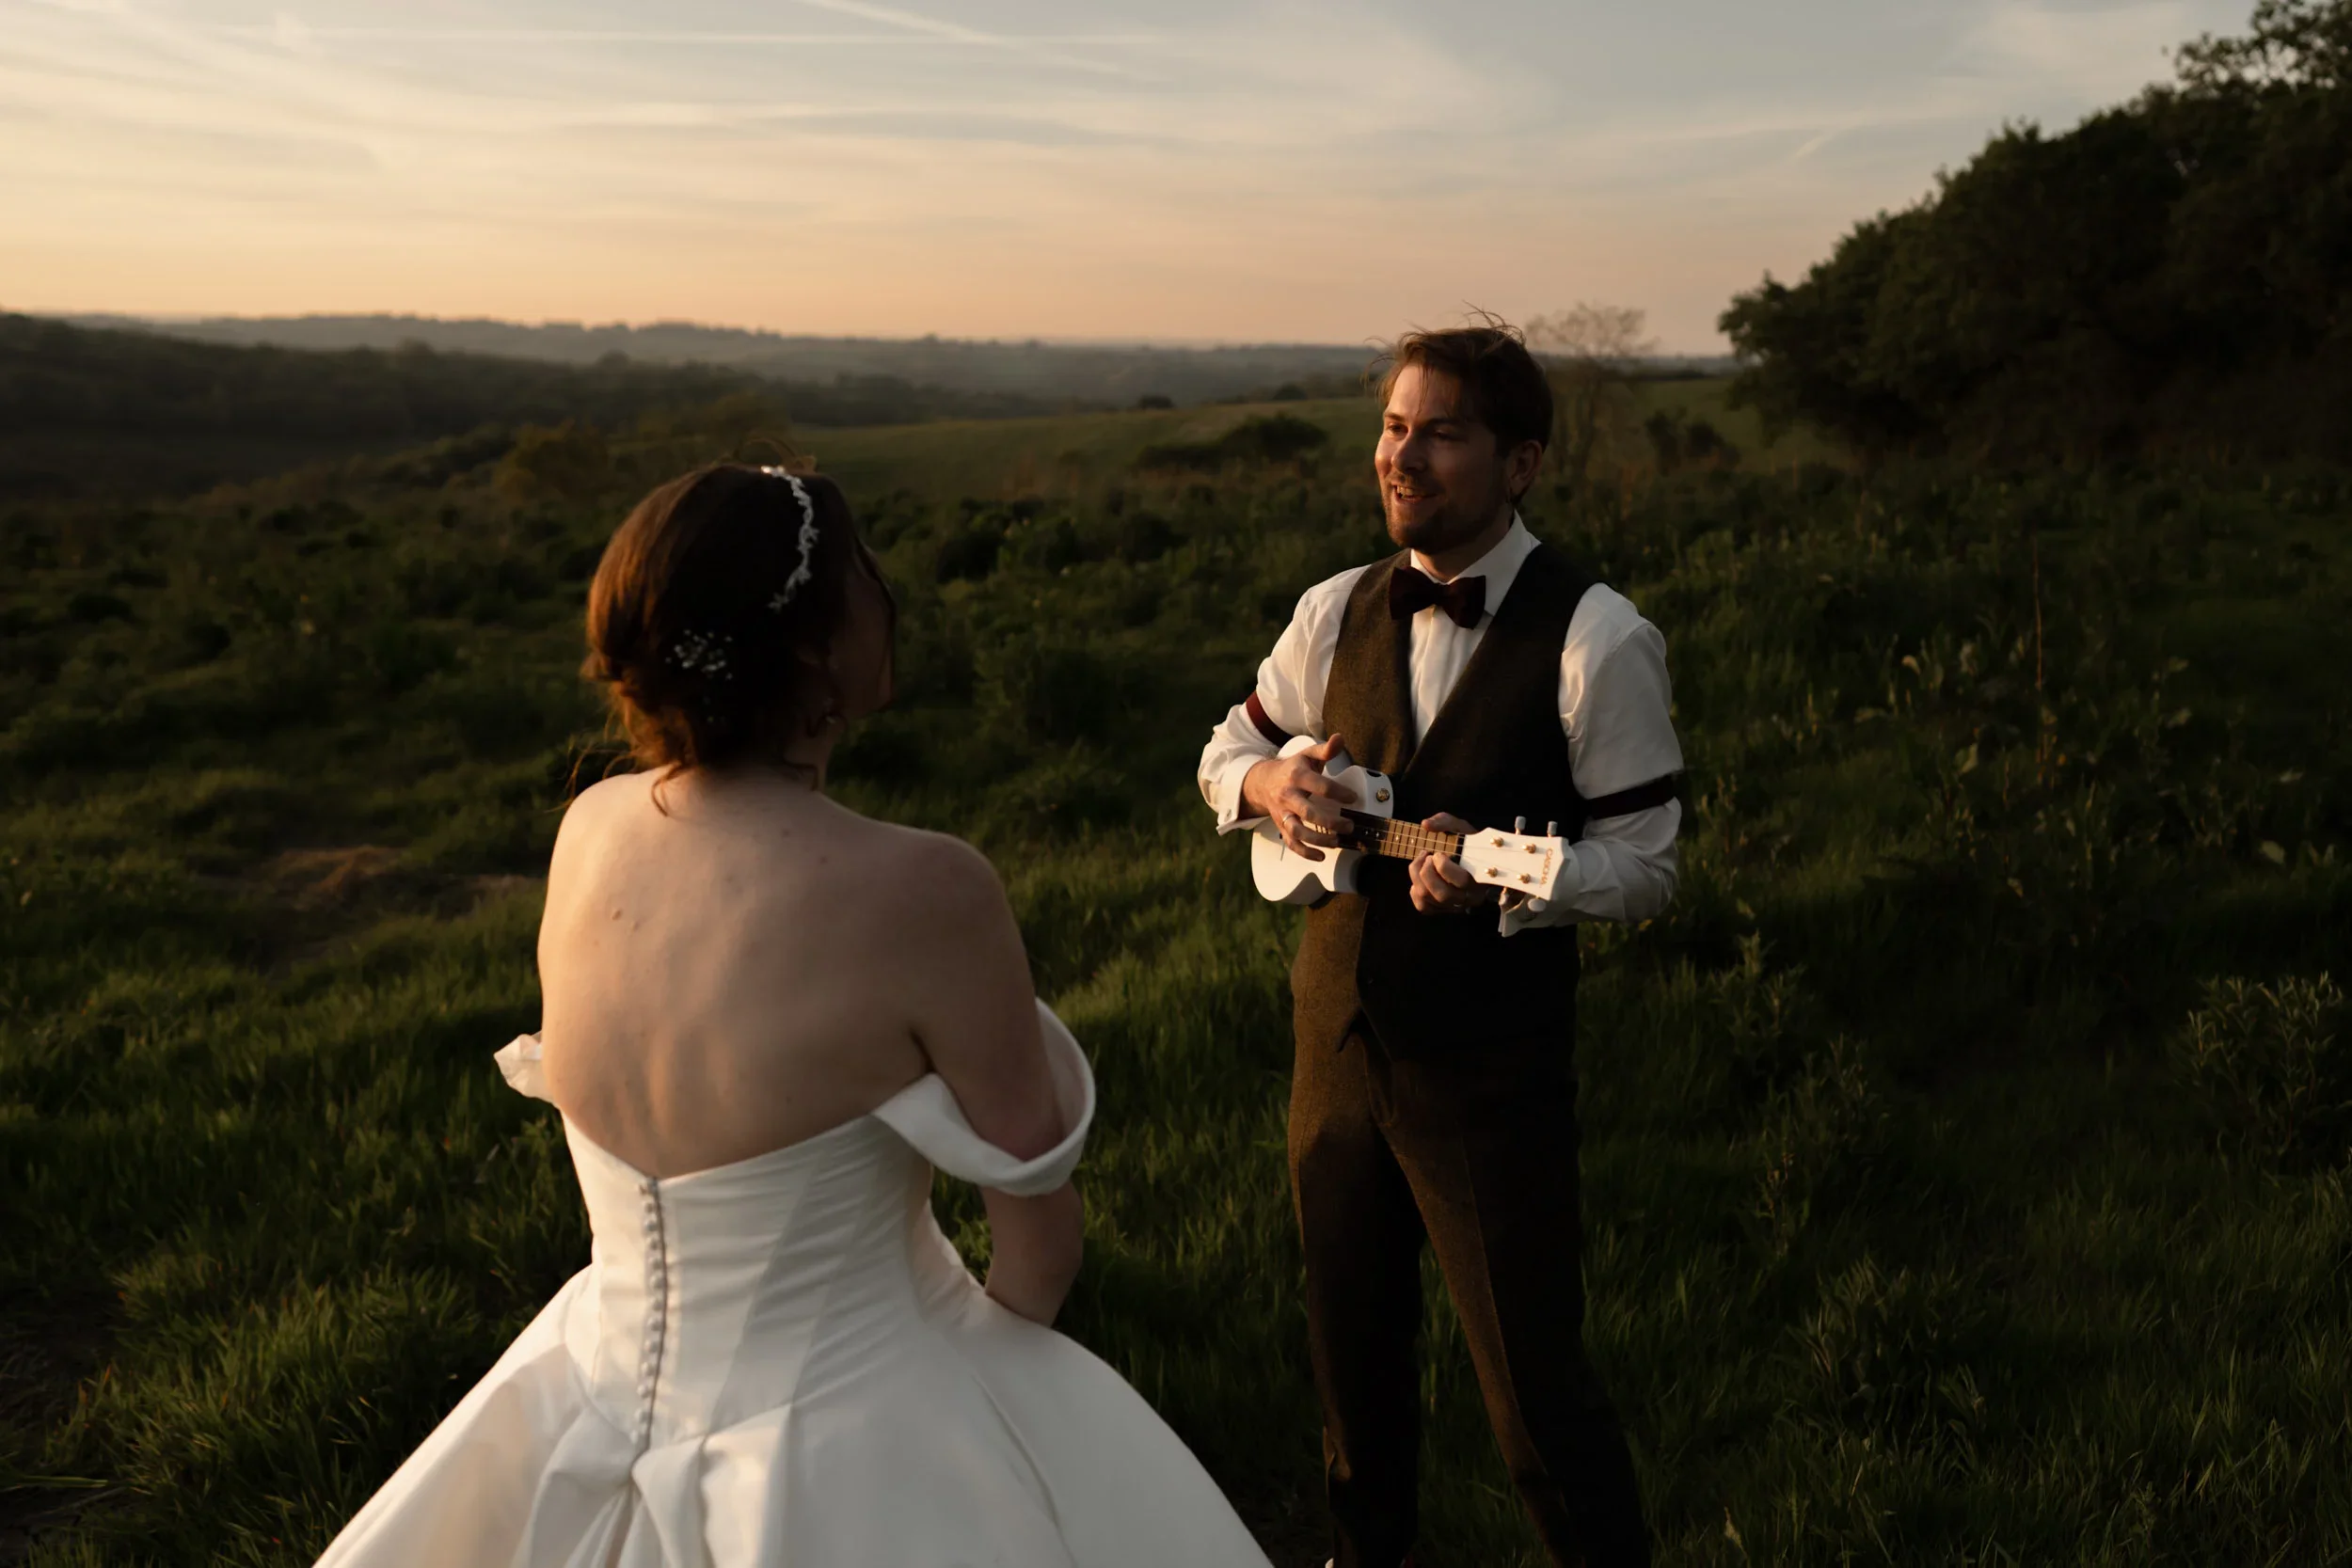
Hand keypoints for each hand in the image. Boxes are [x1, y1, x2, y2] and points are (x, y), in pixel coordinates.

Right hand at [1240, 734, 1359, 861]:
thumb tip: (1340, 738)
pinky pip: (1291, 843)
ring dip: (1318, 840)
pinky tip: (1320, 856)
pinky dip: (1304, 852)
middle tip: (1349, 825)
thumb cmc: (1292, 768)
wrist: (1262, 782)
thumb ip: (1326, 749)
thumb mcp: (1308, 755)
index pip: (1319, 786)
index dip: (1338, 793)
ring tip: (1337, 842)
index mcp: (1296, 776)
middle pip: (1307, 812)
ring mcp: (1283, 813)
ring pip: (1297, 831)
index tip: (1353, 798)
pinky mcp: (1281, 826)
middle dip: (1330, 822)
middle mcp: (1287, 796)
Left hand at [1407, 812, 1496, 915]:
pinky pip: (1423, 907)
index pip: (1461, 880)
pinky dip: (1414, 891)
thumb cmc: (1465, 843)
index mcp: (1480, 878)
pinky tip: (1419, 879)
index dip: (1443, 866)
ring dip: (1416, 877)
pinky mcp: (1442, 909)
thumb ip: (1444, 822)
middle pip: (1442, 893)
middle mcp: (1469, 896)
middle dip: (1427, 871)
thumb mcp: (1459, 827)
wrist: (1467, 857)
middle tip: (1427, 856)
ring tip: (1421, 862)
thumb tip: (1426, 825)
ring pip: (1429, 899)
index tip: (1439, 853)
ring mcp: (1455, 905)